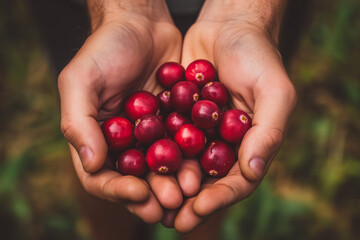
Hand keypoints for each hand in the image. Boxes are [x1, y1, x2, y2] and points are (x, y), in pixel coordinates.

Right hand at [58, 0, 181, 222]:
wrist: (142, 24)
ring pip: (161, 169)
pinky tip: (203, 168)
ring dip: (174, 183)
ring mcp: (149, 135)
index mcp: (96, 138)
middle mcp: (122, 143)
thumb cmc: (105, 48)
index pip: (100, 177)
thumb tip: (92, 164)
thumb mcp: (81, 80)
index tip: (139, 193)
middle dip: (151, 195)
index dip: (118, 190)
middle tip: (169, 204)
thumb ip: (78, 122)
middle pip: (134, 180)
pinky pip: (182, 147)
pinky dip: (191, 160)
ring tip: (189, 192)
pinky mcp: (173, 124)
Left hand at [173, 0, 296, 231]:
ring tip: (150, 202)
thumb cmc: (258, 56)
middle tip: (170, 219)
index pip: (236, 182)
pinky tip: (138, 169)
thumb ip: (268, 132)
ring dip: (168, 185)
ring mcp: (199, 132)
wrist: (228, 26)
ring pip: (182, 166)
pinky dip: (153, 155)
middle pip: (206, 182)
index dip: (219, 198)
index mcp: (248, 145)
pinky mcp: (177, 117)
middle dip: (189, 201)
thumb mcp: (274, 91)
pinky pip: (165, 140)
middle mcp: (222, 144)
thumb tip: (253, 172)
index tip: (197, 209)